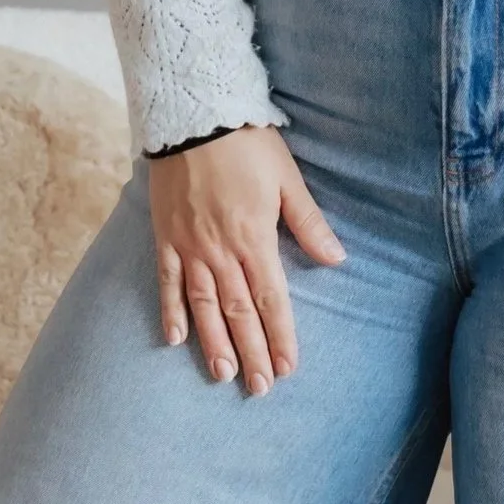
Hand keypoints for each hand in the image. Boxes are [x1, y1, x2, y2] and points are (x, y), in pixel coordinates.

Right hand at [148, 125, 346, 393]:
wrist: (194, 115)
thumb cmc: (248, 144)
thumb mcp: (287, 178)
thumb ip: (309, 222)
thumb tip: (337, 259)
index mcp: (254, 236)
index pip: (271, 297)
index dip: (281, 334)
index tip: (288, 367)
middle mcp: (220, 250)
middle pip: (238, 310)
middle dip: (252, 350)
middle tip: (260, 388)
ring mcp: (189, 246)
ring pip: (204, 305)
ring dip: (214, 342)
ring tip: (224, 374)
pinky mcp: (165, 237)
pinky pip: (167, 282)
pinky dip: (171, 311)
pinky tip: (176, 338)